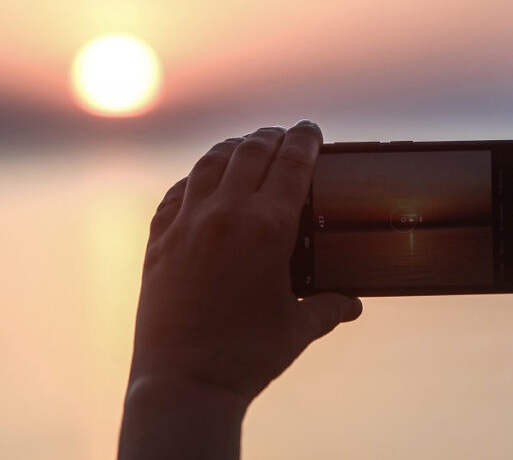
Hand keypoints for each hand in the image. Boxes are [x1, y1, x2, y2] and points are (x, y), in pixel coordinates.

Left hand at [120, 122, 361, 459]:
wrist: (182, 383)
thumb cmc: (246, 358)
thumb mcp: (298, 330)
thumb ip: (329, 308)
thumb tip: (353, 304)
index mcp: (267, 228)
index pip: (291, 164)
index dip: (304, 140)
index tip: (311, 129)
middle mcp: (225, 214)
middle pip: (250, 151)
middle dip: (271, 137)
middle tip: (283, 135)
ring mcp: (186, 223)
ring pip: (210, 163)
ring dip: (232, 148)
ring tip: (245, 146)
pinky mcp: (158, 240)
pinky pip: (177, 193)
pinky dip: (195, 179)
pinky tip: (201, 182)